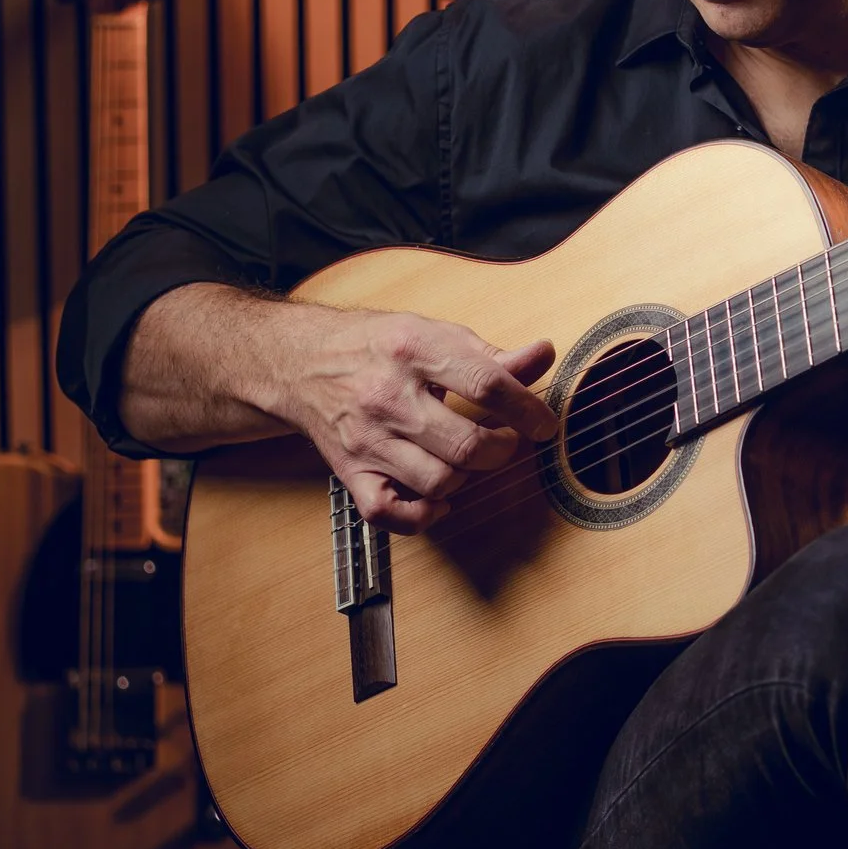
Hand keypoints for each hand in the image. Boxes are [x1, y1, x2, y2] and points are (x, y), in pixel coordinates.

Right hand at [269, 307, 557, 533]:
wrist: (303, 362)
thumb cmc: (379, 347)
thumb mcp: (437, 334)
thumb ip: (493, 355)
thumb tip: (543, 355)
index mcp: (415, 352)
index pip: (486, 386)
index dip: (527, 410)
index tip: (544, 423)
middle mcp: (388, 397)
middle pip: (465, 444)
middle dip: (503, 449)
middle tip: (507, 440)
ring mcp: (368, 440)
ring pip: (437, 482)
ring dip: (467, 477)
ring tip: (469, 458)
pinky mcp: (351, 472)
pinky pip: (389, 513)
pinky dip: (422, 514)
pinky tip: (438, 496)